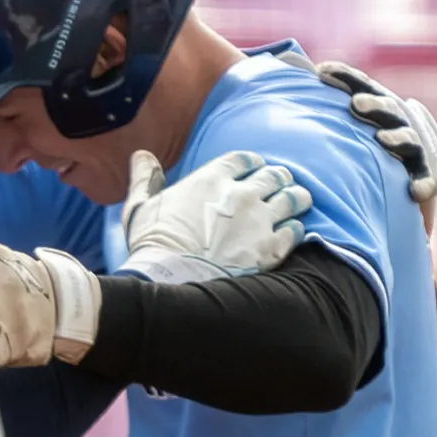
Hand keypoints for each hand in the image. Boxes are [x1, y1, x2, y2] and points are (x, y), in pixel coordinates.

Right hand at [118, 150, 310, 282]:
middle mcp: (241, 194)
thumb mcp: (140, 206)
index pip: (244, 160)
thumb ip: (145, 178)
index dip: (252, 163)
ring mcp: (260, 221)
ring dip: (296, 198)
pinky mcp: (271, 249)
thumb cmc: (153, 244)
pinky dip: (296, 229)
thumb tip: (142, 155)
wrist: (172, 280)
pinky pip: (296, 231)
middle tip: (279, 185)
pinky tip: (291, 233)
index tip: (254, 168)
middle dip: (278, 178)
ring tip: (297, 202)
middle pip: (274, 176)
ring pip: (293, 199)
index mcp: (211, 179)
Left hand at [311, 61, 436, 204]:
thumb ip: (318, 99)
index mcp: (376, 102)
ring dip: (396, 137)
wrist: (403, 170)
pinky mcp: (424, 171)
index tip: (320, 71)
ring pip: (407, 138)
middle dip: (372, 104)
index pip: (360, 85)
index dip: (344, 76)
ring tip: (382, 139)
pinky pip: (426, 178)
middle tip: (355, 104)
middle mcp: (396, 119)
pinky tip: (416, 191)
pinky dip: (423, 182)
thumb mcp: (342, 117)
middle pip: (386, 107)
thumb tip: (284, 64)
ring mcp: (412, 144)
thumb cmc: (360, 138)